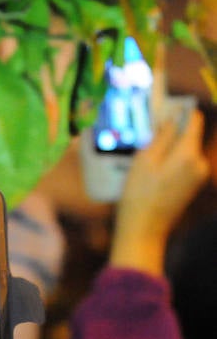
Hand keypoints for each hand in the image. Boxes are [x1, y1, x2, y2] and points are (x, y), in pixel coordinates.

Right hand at [110, 110, 208, 274]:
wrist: (144, 230)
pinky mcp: (193, 185)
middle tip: (146, 136)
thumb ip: (161, 136)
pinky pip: (184, 163)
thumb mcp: (144, 160)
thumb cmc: (138, 195)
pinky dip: (171, 160)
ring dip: (169, 147)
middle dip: (171, 132)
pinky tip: (152, 171)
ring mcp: (199, 176)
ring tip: (145, 157)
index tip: (164, 109)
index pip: (194, 120)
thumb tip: (172, 117)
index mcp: (189, 154)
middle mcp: (200, 163)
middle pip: (190, 135)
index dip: (180, 111)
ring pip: (185, 149)